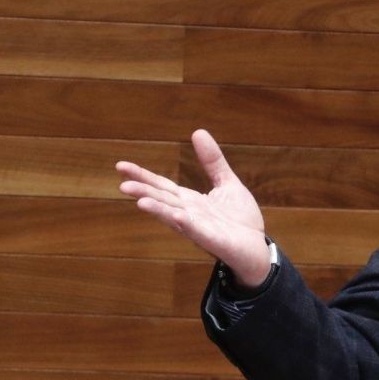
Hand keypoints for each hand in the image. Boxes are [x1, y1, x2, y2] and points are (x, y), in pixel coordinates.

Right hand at [116, 129, 270, 286]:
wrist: (257, 247)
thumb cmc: (240, 218)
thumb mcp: (227, 183)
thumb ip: (213, 161)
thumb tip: (198, 132)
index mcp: (190, 200)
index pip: (162, 186)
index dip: (142, 176)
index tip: (120, 166)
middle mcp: (188, 214)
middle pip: (163, 200)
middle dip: (144, 192)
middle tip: (123, 184)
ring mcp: (199, 228)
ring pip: (175, 217)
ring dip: (159, 210)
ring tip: (140, 201)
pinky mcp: (213, 241)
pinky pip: (198, 231)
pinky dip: (188, 224)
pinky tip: (178, 216)